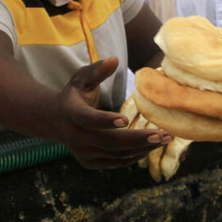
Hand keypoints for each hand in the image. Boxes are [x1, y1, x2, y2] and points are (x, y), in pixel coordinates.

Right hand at [53, 57, 172, 168]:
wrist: (55, 122)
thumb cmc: (74, 95)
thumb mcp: (81, 78)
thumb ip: (97, 70)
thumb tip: (114, 59)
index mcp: (71, 113)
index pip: (88, 119)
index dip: (105, 120)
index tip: (126, 119)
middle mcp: (75, 137)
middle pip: (109, 142)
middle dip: (138, 139)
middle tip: (162, 135)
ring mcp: (83, 153)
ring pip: (116, 154)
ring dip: (142, 148)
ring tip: (165, 138)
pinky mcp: (91, 163)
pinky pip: (117, 162)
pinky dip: (135, 155)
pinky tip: (151, 146)